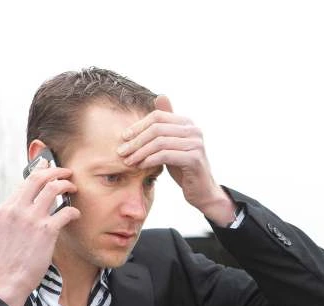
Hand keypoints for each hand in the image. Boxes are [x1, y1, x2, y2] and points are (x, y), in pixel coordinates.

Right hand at [0, 159, 79, 305]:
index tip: (50, 168)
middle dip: (56, 171)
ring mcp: (32, 219)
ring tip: (74, 188)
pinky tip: (76, 215)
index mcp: (6, 208)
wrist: (11, 276)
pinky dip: (74, 211)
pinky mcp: (46, 230)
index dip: (41, 171)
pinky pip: (66, 212)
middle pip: (38, 178)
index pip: (25, 181)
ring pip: (53, 189)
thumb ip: (18, 213)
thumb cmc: (12, 256)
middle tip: (68, 173)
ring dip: (67, 185)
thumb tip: (33, 201)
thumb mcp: (7, 228)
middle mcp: (17, 209)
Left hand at [117, 96, 235, 225]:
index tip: (124, 138)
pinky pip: (165, 155)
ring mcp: (196, 144)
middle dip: (136, 140)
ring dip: (140, 152)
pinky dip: (150, 160)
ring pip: (159, 142)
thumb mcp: (172, 143)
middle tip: (122, 151)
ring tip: (128, 161)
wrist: (202, 191)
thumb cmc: (184, 167)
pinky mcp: (194, 159)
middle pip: (157, 128)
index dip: (138, 126)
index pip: (157, 116)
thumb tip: (160, 96)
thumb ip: (166, 124)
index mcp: (188, 123)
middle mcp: (194, 130)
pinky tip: (141, 166)